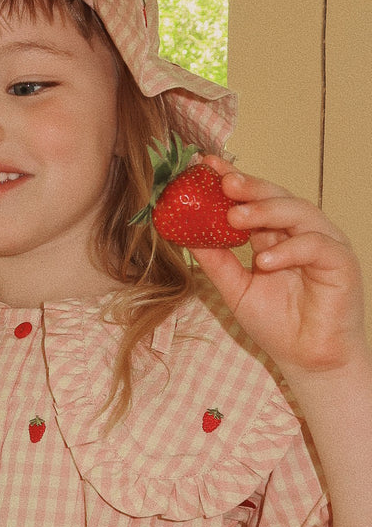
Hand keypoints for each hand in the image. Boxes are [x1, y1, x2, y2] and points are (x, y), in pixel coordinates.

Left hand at [191, 157, 365, 377]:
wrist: (307, 360)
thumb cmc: (277, 324)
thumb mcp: (235, 288)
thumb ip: (215, 260)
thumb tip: (185, 234)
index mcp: (275, 234)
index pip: (253, 200)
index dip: (231, 180)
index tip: (203, 166)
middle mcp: (300, 232)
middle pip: (276, 197)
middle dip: (249, 186)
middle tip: (223, 181)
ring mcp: (323, 244)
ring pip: (298, 211)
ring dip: (265, 211)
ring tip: (235, 217)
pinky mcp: (341, 262)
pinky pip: (315, 245)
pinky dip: (288, 250)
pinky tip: (264, 261)